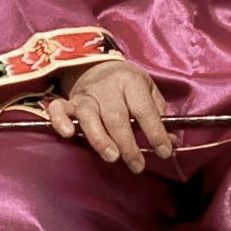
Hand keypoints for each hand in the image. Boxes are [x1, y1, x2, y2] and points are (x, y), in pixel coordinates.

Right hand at [40, 57, 173, 170]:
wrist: (95, 65)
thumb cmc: (126, 85)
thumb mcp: (147, 91)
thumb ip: (158, 115)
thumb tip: (171, 142)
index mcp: (131, 82)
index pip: (144, 110)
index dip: (155, 132)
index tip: (164, 152)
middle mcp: (107, 87)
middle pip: (116, 117)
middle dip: (127, 143)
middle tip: (137, 165)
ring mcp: (86, 94)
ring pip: (89, 116)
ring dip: (100, 138)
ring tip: (112, 157)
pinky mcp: (68, 101)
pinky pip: (59, 109)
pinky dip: (61, 121)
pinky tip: (68, 134)